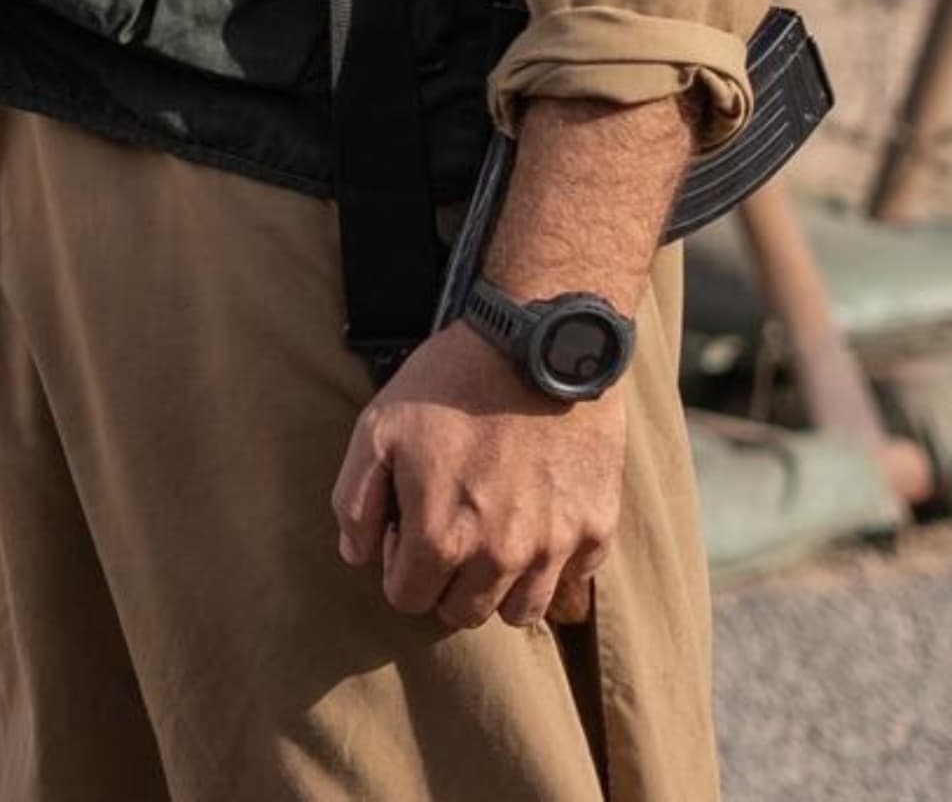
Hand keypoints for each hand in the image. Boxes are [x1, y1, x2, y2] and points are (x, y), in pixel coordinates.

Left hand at [332, 321, 624, 631]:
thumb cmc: (451, 379)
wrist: (538, 338)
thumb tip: (356, 556)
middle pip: (464, 613)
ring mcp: (553, 546)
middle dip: (448, 581)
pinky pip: (573, 577)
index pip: (409, 599)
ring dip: (502, 583)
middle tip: (453, 525)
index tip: (410, 525)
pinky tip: (540, 515)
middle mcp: (499, 557)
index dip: (401, 563)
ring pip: (521, 611)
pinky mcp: (596, 526)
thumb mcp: (378, 426)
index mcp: (440, 538)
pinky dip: (555, 561)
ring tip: (496, 530)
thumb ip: (355, 500)